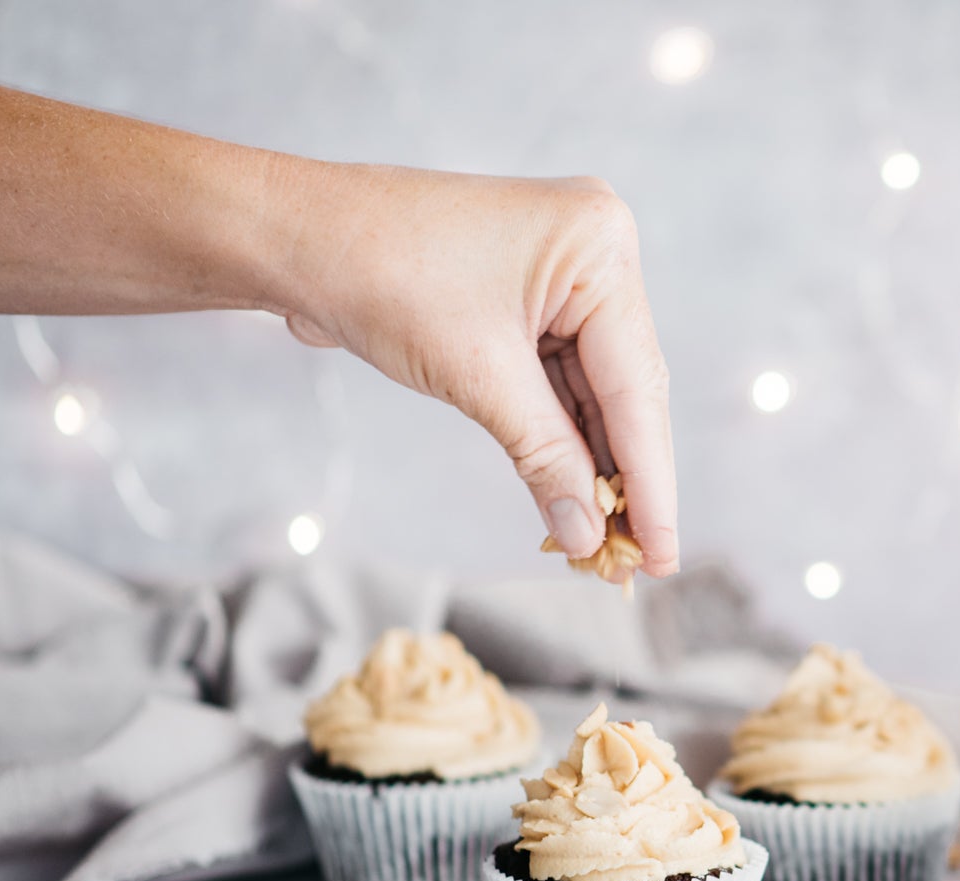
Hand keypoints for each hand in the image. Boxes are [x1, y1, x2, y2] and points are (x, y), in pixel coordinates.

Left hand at [276, 166, 676, 580]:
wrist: (294, 237)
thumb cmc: (378, 275)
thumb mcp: (475, 376)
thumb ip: (545, 457)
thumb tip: (586, 535)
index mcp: (599, 245)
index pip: (638, 385)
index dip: (651, 481)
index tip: (665, 555)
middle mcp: (596, 252)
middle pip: (628, 390)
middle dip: (627, 478)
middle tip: (641, 563)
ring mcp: (566, 274)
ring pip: (597, 392)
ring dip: (595, 466)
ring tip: (605, 546)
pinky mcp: (533, 298)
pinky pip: (562, 380)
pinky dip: (563, 438)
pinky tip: (574, 498)